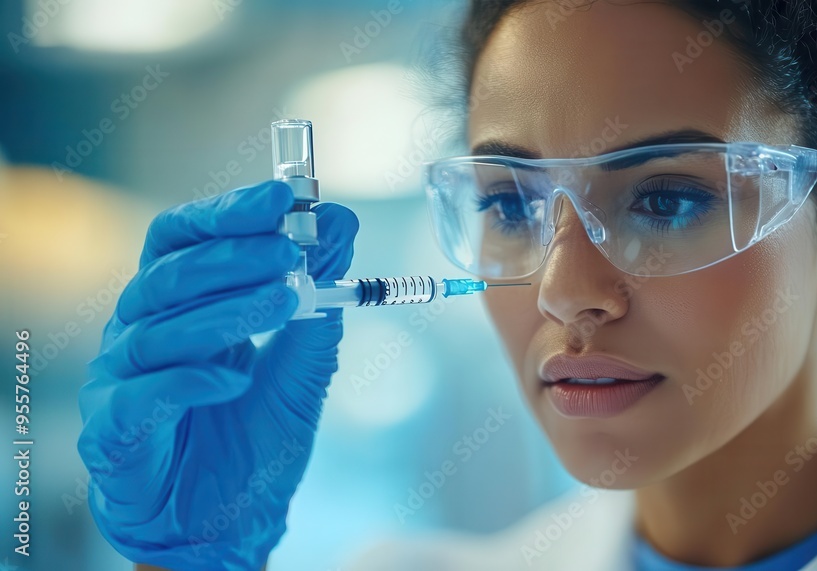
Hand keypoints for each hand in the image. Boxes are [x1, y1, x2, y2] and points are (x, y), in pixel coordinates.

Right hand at [77, 181, 358, 569]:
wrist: (228, 528)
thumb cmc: (253, 444)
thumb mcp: (302, 368)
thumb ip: (319, 303)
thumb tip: (340, 227)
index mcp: (178, 306)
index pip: (186, 237)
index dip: (229, 211)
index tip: (283, 195)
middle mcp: (140, 331)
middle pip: (172, 273)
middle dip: (235, 255)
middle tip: (290, 250)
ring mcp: (121, 379)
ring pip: (161, 328)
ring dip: (227, 311)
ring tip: (286, 301)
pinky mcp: (113, 431)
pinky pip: (144, 395)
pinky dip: (190, 381)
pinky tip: (235, 380)